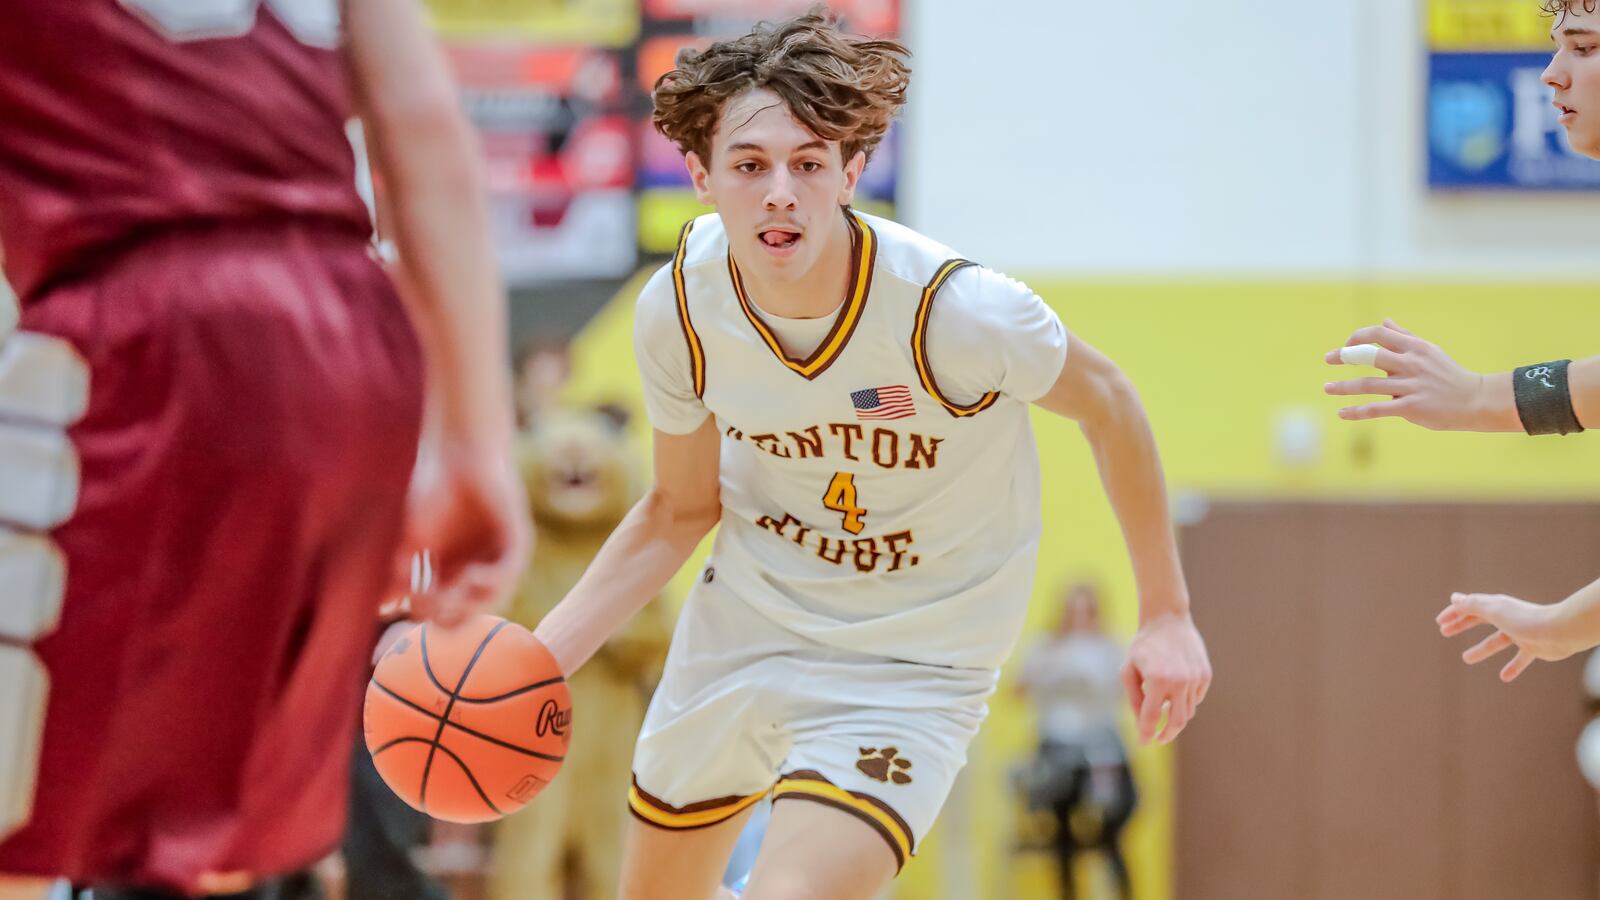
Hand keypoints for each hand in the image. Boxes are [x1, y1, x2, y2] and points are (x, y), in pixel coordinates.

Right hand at [393, 441, 530, 626]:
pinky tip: (468, 577)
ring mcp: (499, 556)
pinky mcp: (517, 541)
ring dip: (468, 603)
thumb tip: (380, 608)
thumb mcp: (411, 537)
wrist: (461, 454)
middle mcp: (479, 568)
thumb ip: (400, 572)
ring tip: (446, 596)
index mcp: (453, 571)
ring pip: (491, 597)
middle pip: (468, 610)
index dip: (425, 611)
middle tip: (429, 606)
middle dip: (448, 615)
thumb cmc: (432, 490)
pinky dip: (488, 582)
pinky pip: (510, 573)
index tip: (405, 604)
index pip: (443, 608)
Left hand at [1121, 611, 1211, 744]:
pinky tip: (1174, 690)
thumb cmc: (1143, 645)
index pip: (1152, 718)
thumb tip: (1142, 723)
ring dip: (1175, 715)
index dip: (1147, 734)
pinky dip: (1185, 701)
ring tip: (1162, 707)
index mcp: (1157, 681)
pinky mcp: (1205, 675)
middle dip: (1166, 735)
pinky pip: (1196, 699)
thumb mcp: (1128, 670)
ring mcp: (1195, 679)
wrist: (1167, 620)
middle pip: (1176, 722)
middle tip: (1158, 739)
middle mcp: (1180, 682)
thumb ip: (1133, 698)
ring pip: (1187, 712)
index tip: (1144, 743)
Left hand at [1323, 319, 1512, 430]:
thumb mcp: (1428, 351)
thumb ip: (1404, 336)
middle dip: (1344, 356)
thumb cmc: (1448, 374)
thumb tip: (1384, 321)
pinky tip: (1341, 413)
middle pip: (1369, 356)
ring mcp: (1411, 386)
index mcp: (1415, 348)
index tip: (1344, 346)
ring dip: (1343, 387)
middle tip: (1327, 359)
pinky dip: (1356, 411)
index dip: (1357, 337)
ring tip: (1327, 388)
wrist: (1475, 400)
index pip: (1379, 334)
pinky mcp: (1411, 407)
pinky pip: (1377, 409)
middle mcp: (1411, 364)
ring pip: (1368, 384)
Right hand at [1437, 592, 1582, 681]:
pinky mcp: (1532, 647)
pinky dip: (1512, 667)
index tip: (1440, 622)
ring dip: (1481, 649)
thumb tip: (1454, 598)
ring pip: (1496, 642)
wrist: (1559, 631)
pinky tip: (1504, 677)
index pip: (1470, 607)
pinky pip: (1520, 659)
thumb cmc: (1525, 620)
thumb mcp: (1493, 611)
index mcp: (1497, 607)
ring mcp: (1520, 633)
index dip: (1454, 613)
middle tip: (1444, 632)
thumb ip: (1473, 605)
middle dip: (1461, 625)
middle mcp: (1507, 618)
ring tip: (1466, 659)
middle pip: (1479, 620)